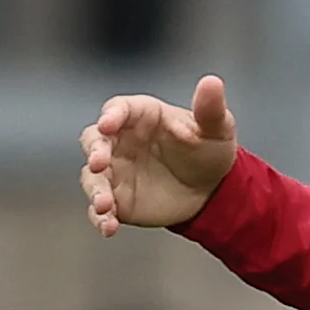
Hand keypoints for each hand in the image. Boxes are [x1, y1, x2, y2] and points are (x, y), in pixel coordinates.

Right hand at [83, 75, 240, 234]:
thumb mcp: (217, 128)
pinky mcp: (116, 198)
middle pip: (94, 140)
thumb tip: (212, 81)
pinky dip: (100, 217)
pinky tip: (109, 228)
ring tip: (105, 205)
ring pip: (92, 177)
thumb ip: (210, 108)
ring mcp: (115, 170)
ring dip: (95, 190)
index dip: (112, 115)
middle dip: (94, 150)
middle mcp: (120, 141)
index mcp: (141, 116)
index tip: (109, 123)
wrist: (213, 189)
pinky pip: (100, 208)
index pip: (118, 109)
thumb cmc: (210, 149)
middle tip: (99, 162)